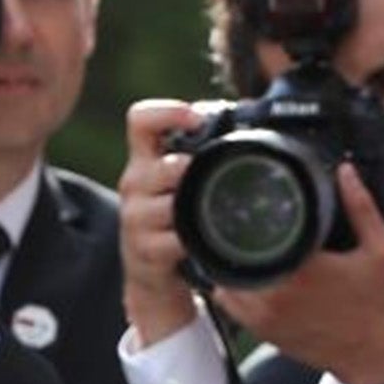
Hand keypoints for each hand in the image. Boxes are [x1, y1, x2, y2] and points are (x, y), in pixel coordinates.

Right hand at [118, 99, 205, 345]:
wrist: (150, 271)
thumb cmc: (171, 217)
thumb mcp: (177, 180)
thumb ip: (200, 150)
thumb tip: (248, 118)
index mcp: (144, 159)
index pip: (140, 119)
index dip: (167, 112)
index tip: (195, 118)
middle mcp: (134, 183)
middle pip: (162, 166)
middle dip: (189, 170)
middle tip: (209, 176)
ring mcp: (136, 218)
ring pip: (169, 205)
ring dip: (193, 207)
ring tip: (207, 211)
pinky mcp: (146, 249)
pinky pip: (176, 240)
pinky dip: (193, 241)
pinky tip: (202, 242)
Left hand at [212, 162, 383, 383]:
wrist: (374, 356)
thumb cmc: (379, 306)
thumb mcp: (381, 250)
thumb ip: (361, 208)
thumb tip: (344, 173)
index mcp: (302, 268)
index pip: (258, 231)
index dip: (252, 213)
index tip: (257, 202)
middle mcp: (275, 293)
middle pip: (234, 251)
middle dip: (239, 233)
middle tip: (249, 219)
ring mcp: (263, 316)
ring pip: (225, 276)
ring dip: (232, 259)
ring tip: (245, 243)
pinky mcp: (261, 331)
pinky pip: (229, 303)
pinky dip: (232, 285)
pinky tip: (248, 272)